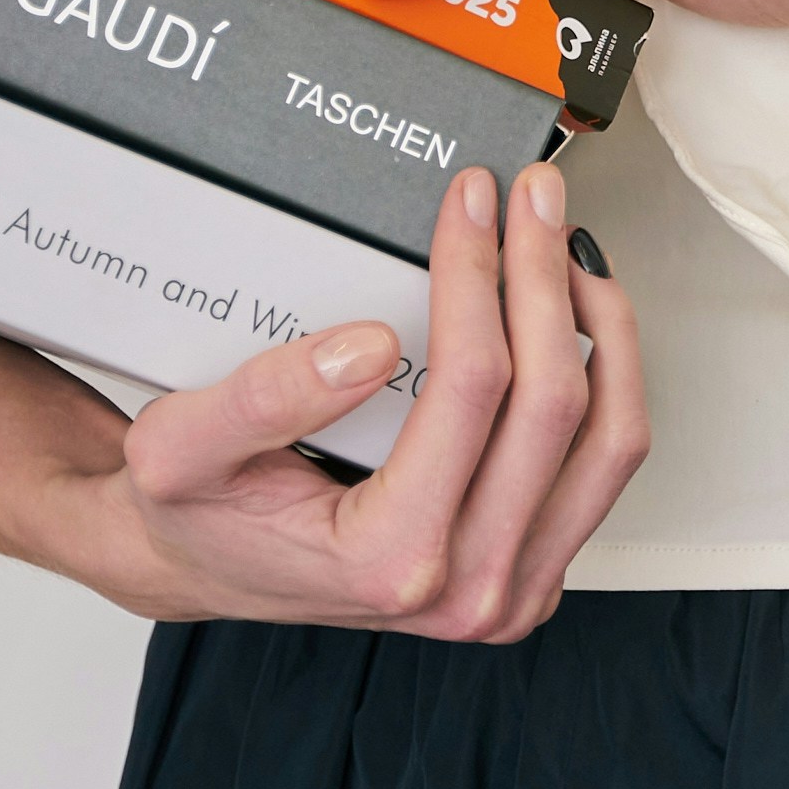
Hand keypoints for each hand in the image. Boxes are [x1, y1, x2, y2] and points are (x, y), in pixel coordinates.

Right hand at [40, 159, 647, 637]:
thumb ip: (262, 399)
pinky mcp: (536, 573)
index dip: (479, 276)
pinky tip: (575, 317)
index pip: (471, 389)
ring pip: (609, 440)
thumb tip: (371, 346)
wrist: (207, 568)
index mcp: (389, 559)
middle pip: (554, 406)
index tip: (473, 203)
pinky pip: (605, 465)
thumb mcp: (179, 449)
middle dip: (545, 278)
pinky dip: (608, 377)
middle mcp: (467, 589)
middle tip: (533, 198)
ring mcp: (512, 590)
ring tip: (567, 250)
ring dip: (601, 327)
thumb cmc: (201, 512)